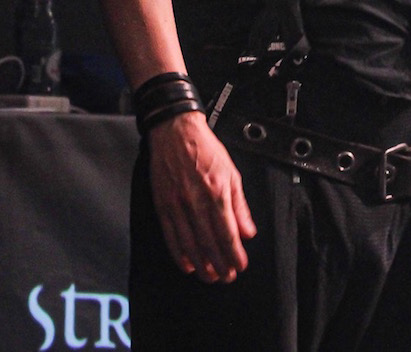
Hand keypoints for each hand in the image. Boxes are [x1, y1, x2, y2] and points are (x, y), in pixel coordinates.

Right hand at [147, 111, 256, 282]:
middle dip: (219, 263)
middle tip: (226, 278)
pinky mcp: (162, 205)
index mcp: (216, 192)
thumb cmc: (206, 149)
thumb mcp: (232, 173)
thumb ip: (240, 205)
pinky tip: (187, 264)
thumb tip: (247, 231)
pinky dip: (179, 253)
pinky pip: (171, 235)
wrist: (176, 132)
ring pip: (190, 243)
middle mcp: (196, 201)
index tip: (240, 266)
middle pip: (209, 242)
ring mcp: (177, 204)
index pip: (227, 232)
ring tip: (209, 276)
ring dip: (201, 263)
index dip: (234, 253)